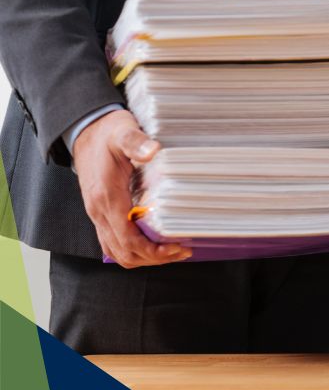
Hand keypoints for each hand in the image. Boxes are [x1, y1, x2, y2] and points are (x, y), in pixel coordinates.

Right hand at [71, 109, 191, 267]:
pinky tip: (154, 244)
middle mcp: (98, 211)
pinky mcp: (100, 214)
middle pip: (124, 252)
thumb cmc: (107, 134)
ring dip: (144, 258)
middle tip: (182, 251)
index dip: (153, 250)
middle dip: (154, 258)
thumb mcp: (123, 132)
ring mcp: (97, 214)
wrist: (85, 132)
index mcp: (107, 197)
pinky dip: (133, 250)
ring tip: (172, 251)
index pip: (128, 239)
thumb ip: (136, 142)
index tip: (178, 247)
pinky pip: (113, 242)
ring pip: (117, 252)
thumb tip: (153, 151)